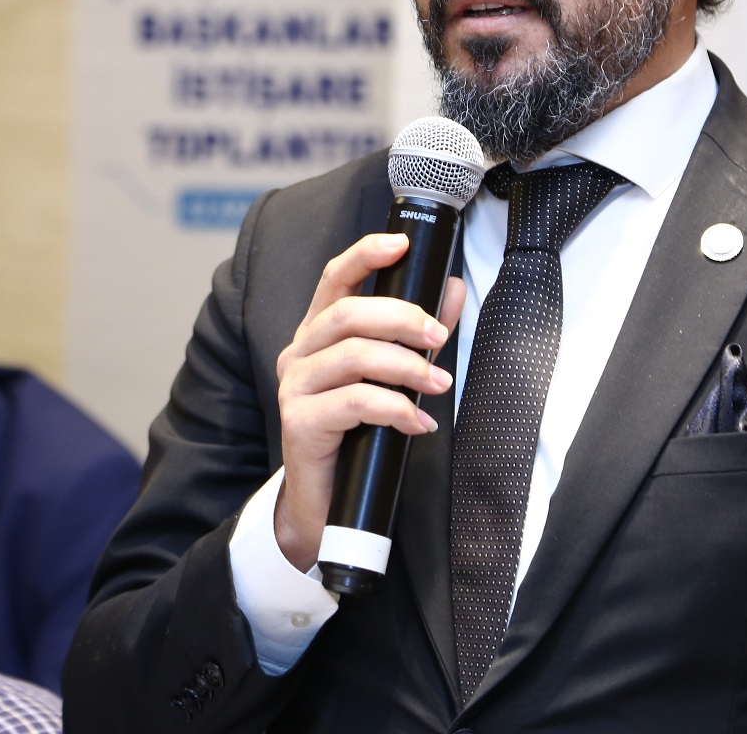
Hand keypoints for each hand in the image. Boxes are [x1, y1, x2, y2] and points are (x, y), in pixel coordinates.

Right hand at [272, 232, 465, 572]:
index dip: (365, 255)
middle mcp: (300, 352)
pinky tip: (418, 422)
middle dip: (402, 318)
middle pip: (347, 313)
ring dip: (407, 366)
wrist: (329, 502)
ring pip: (354, 356)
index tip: (401, 244)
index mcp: (319, 332)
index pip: (334, 278)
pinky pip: (353, 402)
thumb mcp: (393, 375)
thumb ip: (419, 333)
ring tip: (439, 384)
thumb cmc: (359, 431)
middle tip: (440, 335)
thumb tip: (452, 289)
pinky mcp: (299, 421)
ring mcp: (294, 386)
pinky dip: (395, 408)